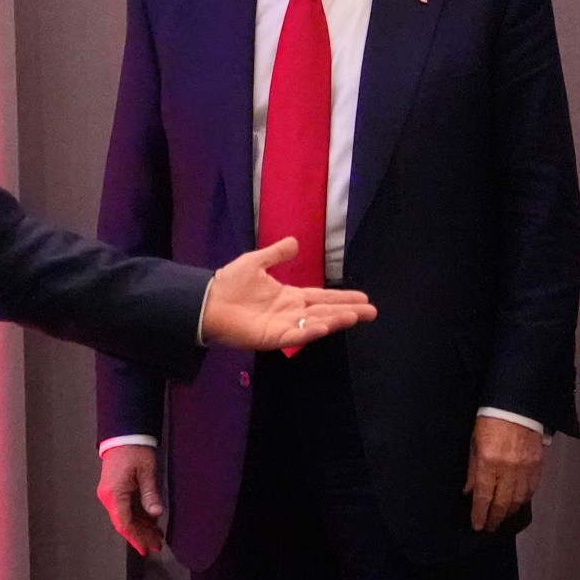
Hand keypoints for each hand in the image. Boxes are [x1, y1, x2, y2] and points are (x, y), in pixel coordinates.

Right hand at [96, 445, 165, 555]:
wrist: (123, 434)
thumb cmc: (135, 450)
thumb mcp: (147, 471)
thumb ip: (150, 493)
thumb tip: (156, 514)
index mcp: (114, 494)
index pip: (125, 523)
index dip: (136, 538)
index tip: (146, 549)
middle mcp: (108, 497)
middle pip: (125, 522)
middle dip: (141, 535)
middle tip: (158, 546)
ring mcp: (110, 494)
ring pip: (125, 517)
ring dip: (141, 527)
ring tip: (157, 537)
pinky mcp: (115, 490)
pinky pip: (126, 509)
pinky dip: (138, 517)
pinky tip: (151, 522)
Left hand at [198, 237, 376, 349]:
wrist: (207, 300)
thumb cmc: (229, 284)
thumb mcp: (256, 261)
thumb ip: (276, 253)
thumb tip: (295, 242)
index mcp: (289, 297)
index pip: (322, 298)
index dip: (342, 298)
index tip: (364, 297)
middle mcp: (291, 313)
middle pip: (325, 312)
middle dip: (348, 311)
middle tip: (372, 312)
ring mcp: (282, 326)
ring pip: (315, 324)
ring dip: (335, 320)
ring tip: (356, 317)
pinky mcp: (271, 337)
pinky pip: (294, 336)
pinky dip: (309, 332)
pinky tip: (324, 327)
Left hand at [465, 414, 544, 532]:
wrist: (517, 405)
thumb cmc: (489, 420)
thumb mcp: (474, 442)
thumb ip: (473, 470)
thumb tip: (469, 491)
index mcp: (489, 463)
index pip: (484, 497)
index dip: (480, 514)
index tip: (477, 526)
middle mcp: (509, 470)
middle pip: (502, 502)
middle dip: (495, 518)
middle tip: (490, 527)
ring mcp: (525, 468)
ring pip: (519, 499)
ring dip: (510, 511)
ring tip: (503, 518)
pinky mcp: (538, 464)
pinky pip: (532, 488)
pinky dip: (525, 499)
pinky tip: (519, 503)